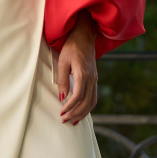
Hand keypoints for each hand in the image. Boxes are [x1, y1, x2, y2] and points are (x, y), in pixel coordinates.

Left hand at [58, 10, 97, 124]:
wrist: (84, 36)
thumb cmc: (71, 47)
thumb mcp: (63, 62)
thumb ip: (63, 80)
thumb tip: (62, 98)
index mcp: (83, 74)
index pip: (78, 96)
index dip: (70, 107)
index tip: (61, 112)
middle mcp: (91, 78)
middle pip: (86, 102)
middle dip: (75, 113)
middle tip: (64, 120)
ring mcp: (95, 79)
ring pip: (92, 102)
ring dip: (83, 113)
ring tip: (74, 121)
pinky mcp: (94, 78)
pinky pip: (94, 97)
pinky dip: (88, 106)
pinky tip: (81, 111)